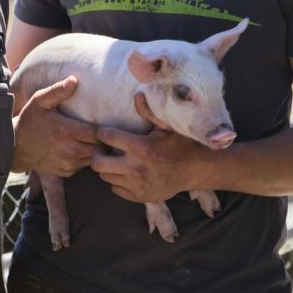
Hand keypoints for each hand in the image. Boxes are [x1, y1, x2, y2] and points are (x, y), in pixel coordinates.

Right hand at [11, 76, 102, 174]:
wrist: (14, 146)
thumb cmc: (29, 120)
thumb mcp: (39, 101)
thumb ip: (57, 91)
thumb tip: (73, 80)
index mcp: (66, 131)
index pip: (99, 133)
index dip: (103, 128)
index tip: (100, 121)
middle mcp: (69, 150)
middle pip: (100, 147)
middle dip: (101, 139)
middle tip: (98, 130)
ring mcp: (68, 163)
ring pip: (94, 158)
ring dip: (94, 149)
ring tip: (90, 139)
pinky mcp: (66, 172)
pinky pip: (84, 166)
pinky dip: (84, 158)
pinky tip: (78, 148)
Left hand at [91, 94, 205, 202]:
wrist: (195, 170)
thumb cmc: (179, 144)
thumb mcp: (166, 126)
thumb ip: (149, 113)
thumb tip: (137, 96)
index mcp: (141, 148)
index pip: (106, 137)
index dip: (102, 133)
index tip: (105, 132)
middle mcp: (136, 168)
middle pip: (97, 162)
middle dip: (98, 154)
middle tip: (105, 149)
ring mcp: (137, 185)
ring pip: (105, 177)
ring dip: (108, 168)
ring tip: (117, 160)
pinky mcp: (139, 197)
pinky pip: (115, 189)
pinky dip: (117, 181)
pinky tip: (127, 173)